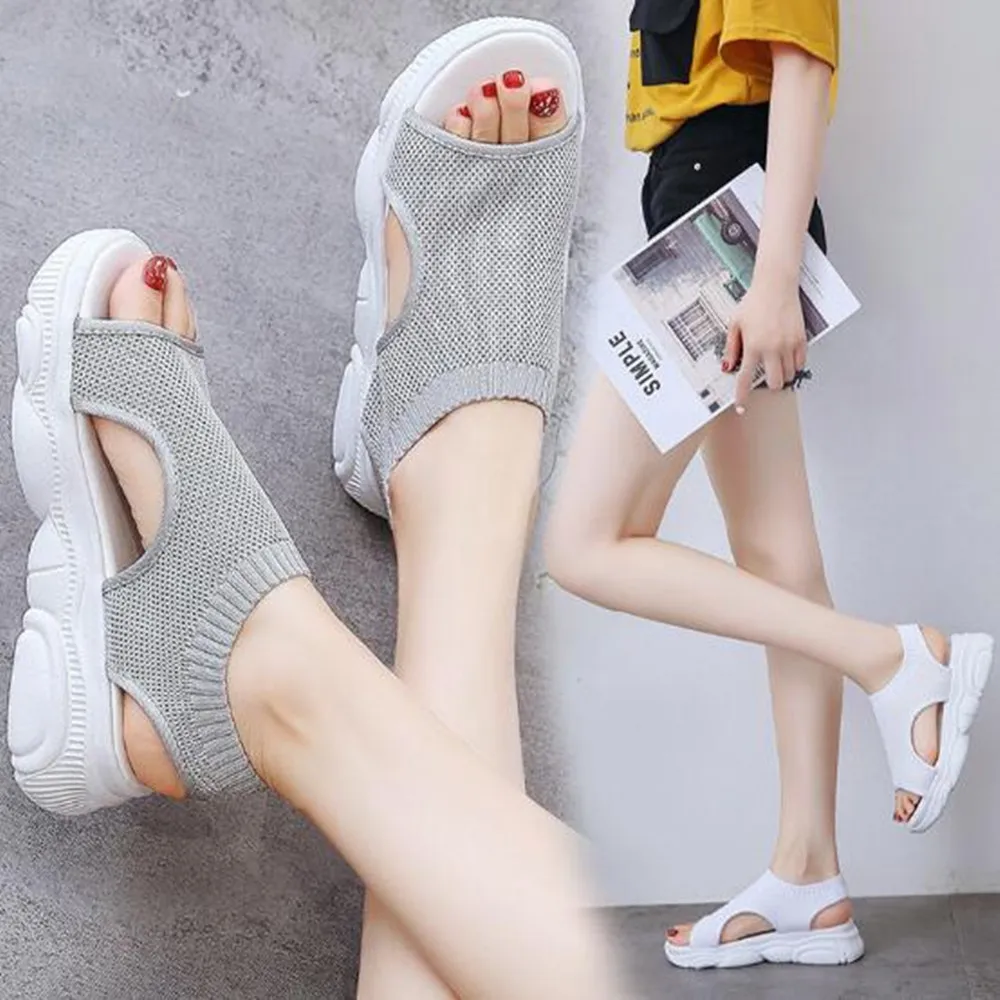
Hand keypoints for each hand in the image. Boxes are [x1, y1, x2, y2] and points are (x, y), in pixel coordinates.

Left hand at [722, 277, 806, 410]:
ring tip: (775, 366)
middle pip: (774, 383)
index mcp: (753, 346)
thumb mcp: (735, 324)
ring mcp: (789, 344)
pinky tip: (787, 359)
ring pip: (789, 375)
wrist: (776, 285)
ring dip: (782, 376)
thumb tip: (728, 367)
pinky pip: (800, 363)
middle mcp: (772, 348)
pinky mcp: (801, 339)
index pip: (746, 378)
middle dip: (769, 386)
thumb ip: (731, 348)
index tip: (741, 407)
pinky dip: (794, 365)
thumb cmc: (754, 302)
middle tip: (765, 379)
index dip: (743, 396)